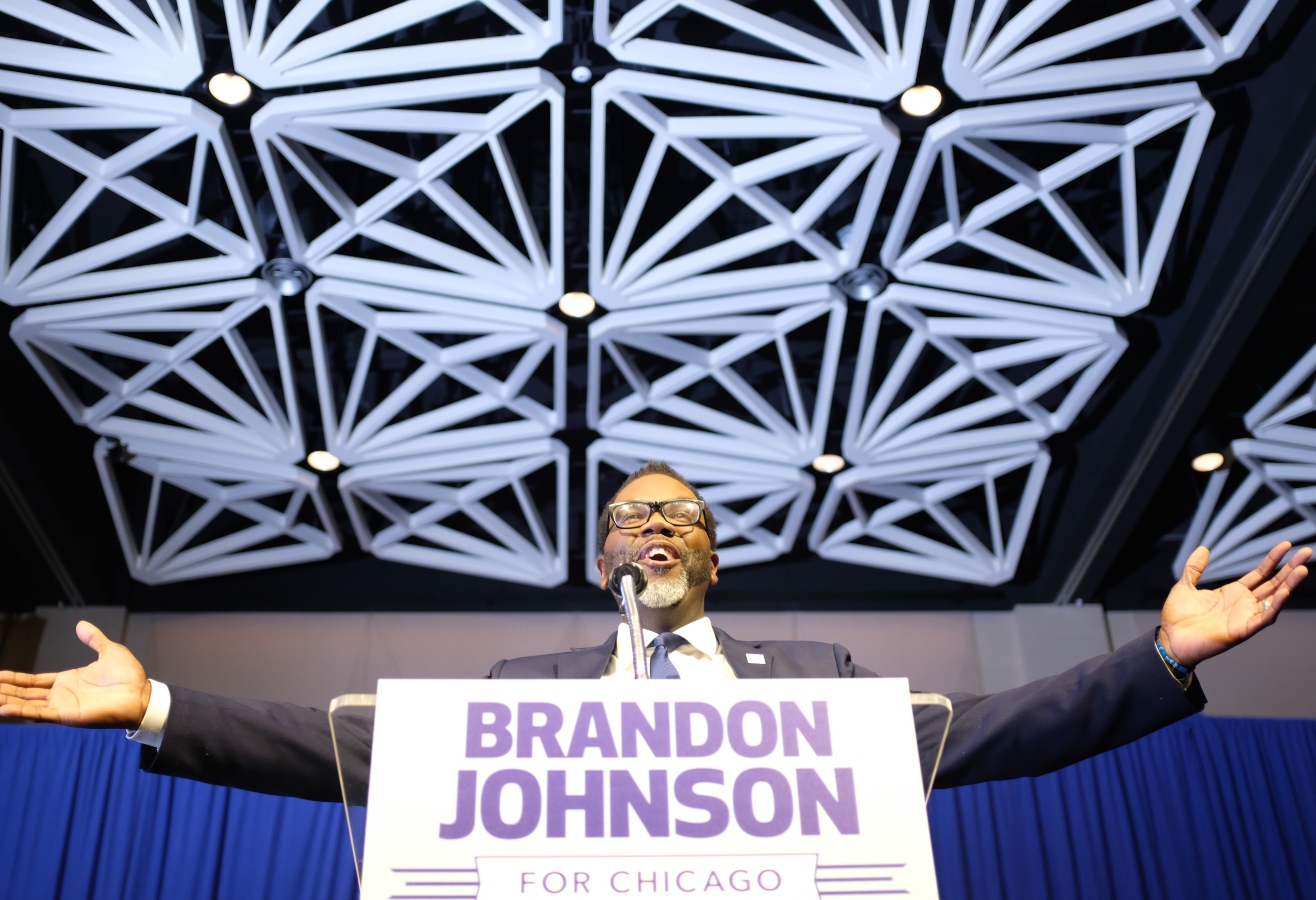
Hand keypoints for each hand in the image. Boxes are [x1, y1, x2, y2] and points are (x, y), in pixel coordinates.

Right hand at [0, 620, 150, 728]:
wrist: (142, 694)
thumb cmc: (129, 676)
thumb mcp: (108, 651)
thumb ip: (93, 639)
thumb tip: (81, 625)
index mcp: (67, 681)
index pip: (33, 681)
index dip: (14, 679)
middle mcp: (61, 695)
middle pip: (24, 693)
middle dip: (4, 690)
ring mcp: (62, 706)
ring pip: (26, 703)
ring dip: (6, 700)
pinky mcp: (66, 715)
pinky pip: (39, 714)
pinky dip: (20, 712)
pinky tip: (3, 709)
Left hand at [1160, 542, 1310, 667]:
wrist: (1170, 640)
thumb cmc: (1178, 618)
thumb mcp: (1185, 586)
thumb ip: (1195, 568)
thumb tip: (1203, 548)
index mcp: (1233, 593)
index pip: (1260, 574)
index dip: (1273, 560)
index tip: (1286, 545)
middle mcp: (1244, 604)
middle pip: (1273, 583)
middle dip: (1290, 568)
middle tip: (1306, 552)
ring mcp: (1245, 617)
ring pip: (1274, 599)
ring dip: (1289, 585)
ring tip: (1302, 570)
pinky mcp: (1242, 630)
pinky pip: (1263, 618)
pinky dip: (1274, 607)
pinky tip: (1284, 593)